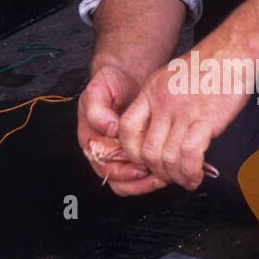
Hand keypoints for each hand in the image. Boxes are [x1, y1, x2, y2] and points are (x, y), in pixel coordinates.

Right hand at [78, 63, 166, 195]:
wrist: (128, 75)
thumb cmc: (111, 83)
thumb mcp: (99, 90)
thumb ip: (98, 110)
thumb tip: (110, 130)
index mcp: (91, 140)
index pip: (103, 166)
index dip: (121, 171)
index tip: (140, 166)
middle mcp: (104, 152)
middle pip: (117, 181)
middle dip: (137, 183)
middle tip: (158, 177)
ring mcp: (120, 154)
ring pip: (129, 183)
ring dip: (146, 183)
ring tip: (165, 177)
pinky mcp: (135, 153)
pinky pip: (141, 174)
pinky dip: (153, 176)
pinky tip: (167, 169)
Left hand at [117, 55, 247, 188]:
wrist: (234, 52)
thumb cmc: (209, 66)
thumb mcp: (172, 77)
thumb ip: (160, 102)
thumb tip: (159, 128)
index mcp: (151, 91)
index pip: (126, 128)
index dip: (132, 151)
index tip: (144, 160)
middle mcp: (162, 103)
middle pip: (146, 150)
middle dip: (156, 171)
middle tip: (168, 176)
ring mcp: (183, 112)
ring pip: (167, 158)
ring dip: (175, 177)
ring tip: (186, 180)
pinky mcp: (205, 121)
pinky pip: (190, 156)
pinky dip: (191, 173)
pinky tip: (196, 176)